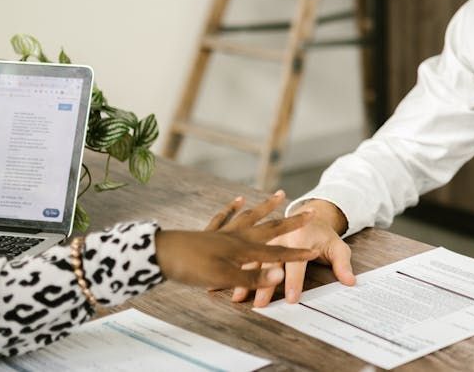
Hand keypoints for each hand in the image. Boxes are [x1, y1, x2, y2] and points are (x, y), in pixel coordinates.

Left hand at [153, 191, 314, 289]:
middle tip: (309, 210)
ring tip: (279, 195)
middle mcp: (237, 237)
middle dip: (291, 222)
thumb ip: (253, 276)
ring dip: (266, 208)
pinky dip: (232, 209)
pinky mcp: (208, 233)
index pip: (276, 253)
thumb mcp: (224, 277)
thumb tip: (281, 275)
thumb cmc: (191, 268)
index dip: (296, 254)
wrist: (159, 254)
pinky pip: (224, 218)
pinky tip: (237, 201)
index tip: (314, 250)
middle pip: (269, 228)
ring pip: (250, 217)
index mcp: (243, 249)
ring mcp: (223, 233)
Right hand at [234, 198, 355, 307]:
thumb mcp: (337, 246)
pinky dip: (234, 271)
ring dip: (244, 279)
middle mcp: (281, 238)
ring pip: (253, 261)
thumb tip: (350, 282)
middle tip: (259, 304)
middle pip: (272, 264)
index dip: (295, 282)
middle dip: (265, 285)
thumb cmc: (323, 236)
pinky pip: (243, 257)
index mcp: (301, 238)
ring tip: (237, 297)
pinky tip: (224, 286)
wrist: (309, 214)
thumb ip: (342, 264)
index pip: (297, 264)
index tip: (292, 300)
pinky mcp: (256, 242)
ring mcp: (266, 239)